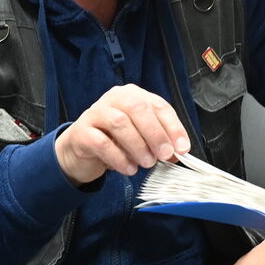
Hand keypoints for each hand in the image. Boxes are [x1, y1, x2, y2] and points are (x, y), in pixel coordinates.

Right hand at [55, 84, 189, 184]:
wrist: (82, 148)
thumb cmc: (115, 140)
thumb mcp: (141, 138)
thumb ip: (159, 141)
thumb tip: (178, 152)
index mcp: (133, 95)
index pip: (158, 106)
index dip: (173, 127)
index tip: (182, 148)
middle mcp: (114, 98)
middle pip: (138, 108)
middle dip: (155, 133)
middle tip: (164, 155)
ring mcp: (95, 113)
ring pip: (120, 123)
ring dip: (138, 146)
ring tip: (147, 164)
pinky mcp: (81, 131)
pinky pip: (101, 143)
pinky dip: (119, 158)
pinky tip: (129, 169)